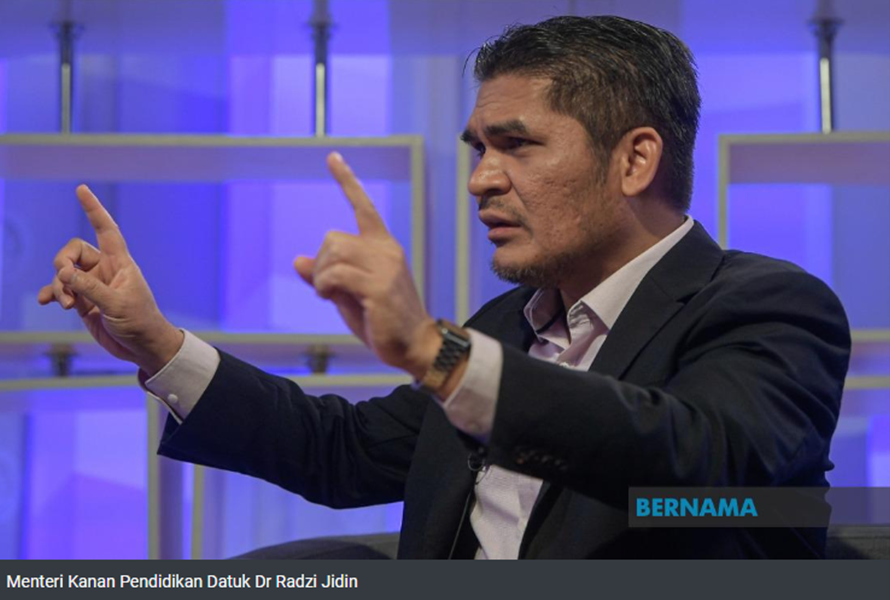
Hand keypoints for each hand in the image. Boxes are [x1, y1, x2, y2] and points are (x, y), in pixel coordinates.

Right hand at [37, 185, 182, 375]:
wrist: (142, 347)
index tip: (82, 189)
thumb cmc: (139, 323)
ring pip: (64, 273)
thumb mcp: (116, 304)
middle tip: (64, 280)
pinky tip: (46, 301)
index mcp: (120, 263)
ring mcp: (93, 286)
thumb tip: (62, 272)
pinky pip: (61, 291)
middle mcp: (105, 270)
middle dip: (62, 262)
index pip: (106, 230)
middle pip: (73, 251)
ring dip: (58, 286)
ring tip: (65, 304)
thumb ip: (89, 288)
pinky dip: (52, 294)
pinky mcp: (84, 302)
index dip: (94, 210)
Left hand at [294, 153, 440, 379]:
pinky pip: (334, 275)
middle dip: (318, 263)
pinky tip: (329, 297)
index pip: (363, 206)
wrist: (414, 345)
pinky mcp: (378, 287)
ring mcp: (384, 267)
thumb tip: (297, 260)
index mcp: (383, 246)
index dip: (347, 181)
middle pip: (332, 238)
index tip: (333, 157)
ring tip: (328, 295)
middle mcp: (386, 250)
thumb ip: (327, 274)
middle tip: (323, 288)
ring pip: (331, 254)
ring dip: (319, 277)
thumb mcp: (349, 293)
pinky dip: (323, 285)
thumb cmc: (382, 320)